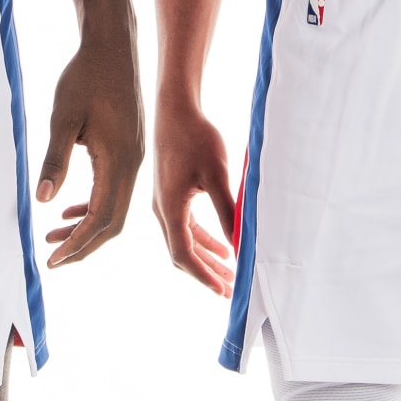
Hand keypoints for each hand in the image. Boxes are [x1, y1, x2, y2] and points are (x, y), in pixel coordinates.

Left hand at [36, 0, 143, 266]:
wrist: (112, 45)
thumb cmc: (85, 76)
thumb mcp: (63, 117)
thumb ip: (55, 160)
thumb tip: (43, 200)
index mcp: (119, 160)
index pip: (101, 217)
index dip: (78, 243)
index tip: (54, 259)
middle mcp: (133, 164)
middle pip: (113, 222)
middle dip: (84, 245)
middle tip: (54, 259)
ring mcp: (134, 157)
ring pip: (115, 208)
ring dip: (87, 228)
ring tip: (55, 238)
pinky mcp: (129, 149)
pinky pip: (115, 190)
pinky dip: (94, 207)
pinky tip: (70, 210)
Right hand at [151, 97, 236, 294]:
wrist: (176, 110)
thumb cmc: (196, 138)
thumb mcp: (217, 175)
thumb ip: (227, 210)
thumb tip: (238, 241)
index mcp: (169, 208)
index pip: (183, 254)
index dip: (202, 275)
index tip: (221, 289)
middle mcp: (162, 210)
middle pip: (182, 253)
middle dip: (205, 273)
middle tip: (228, 290)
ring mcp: (165, 203)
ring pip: (184, 241)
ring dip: (206, 258)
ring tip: (228, 273)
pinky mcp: (171, 195)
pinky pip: (186, 227)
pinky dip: (203, 240)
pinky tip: (222, 247)